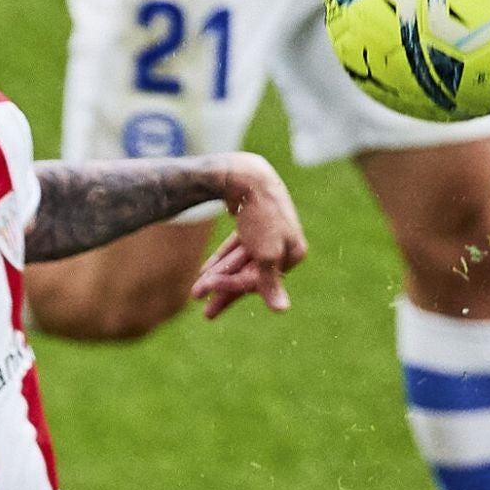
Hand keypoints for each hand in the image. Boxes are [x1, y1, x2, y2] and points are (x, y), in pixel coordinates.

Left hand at [189, 153, 307, 319]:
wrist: (246, 174)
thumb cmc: (261, 214)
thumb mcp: (265, 253)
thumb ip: (269, 283)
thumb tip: (281, 310)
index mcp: (293, 253)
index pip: (259, 280)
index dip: (231, 287)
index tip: (204, 290)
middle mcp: (284, 244)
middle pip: (250, 275)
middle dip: (224, 291)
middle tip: (205, 315)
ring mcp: (269, 233)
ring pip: (241, 262)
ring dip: (219, 276)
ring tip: (197, 294)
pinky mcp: (254, 222)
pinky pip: (238, 247)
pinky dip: (222, 259)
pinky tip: (206, 272)